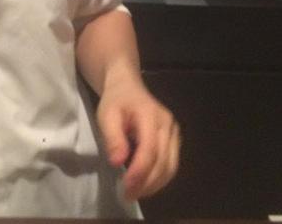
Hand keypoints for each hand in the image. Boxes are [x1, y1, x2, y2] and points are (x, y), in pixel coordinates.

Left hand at [96, 78, 179, 200]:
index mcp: (150, 115)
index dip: (140, 171)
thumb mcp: (106, 114)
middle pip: (163, 161)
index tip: (126, 187)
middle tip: (128, 196)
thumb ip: (113, 137)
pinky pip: (171, 163)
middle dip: (146, 183)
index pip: (150, 149)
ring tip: (136, 193)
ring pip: (171, 166)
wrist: (127, 86)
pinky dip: (160, 178)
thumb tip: (117, 162)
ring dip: (155, 184)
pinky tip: (145, 183)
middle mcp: (167, 124)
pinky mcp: (175, 139)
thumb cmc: (115, 100)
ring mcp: (174, 131)